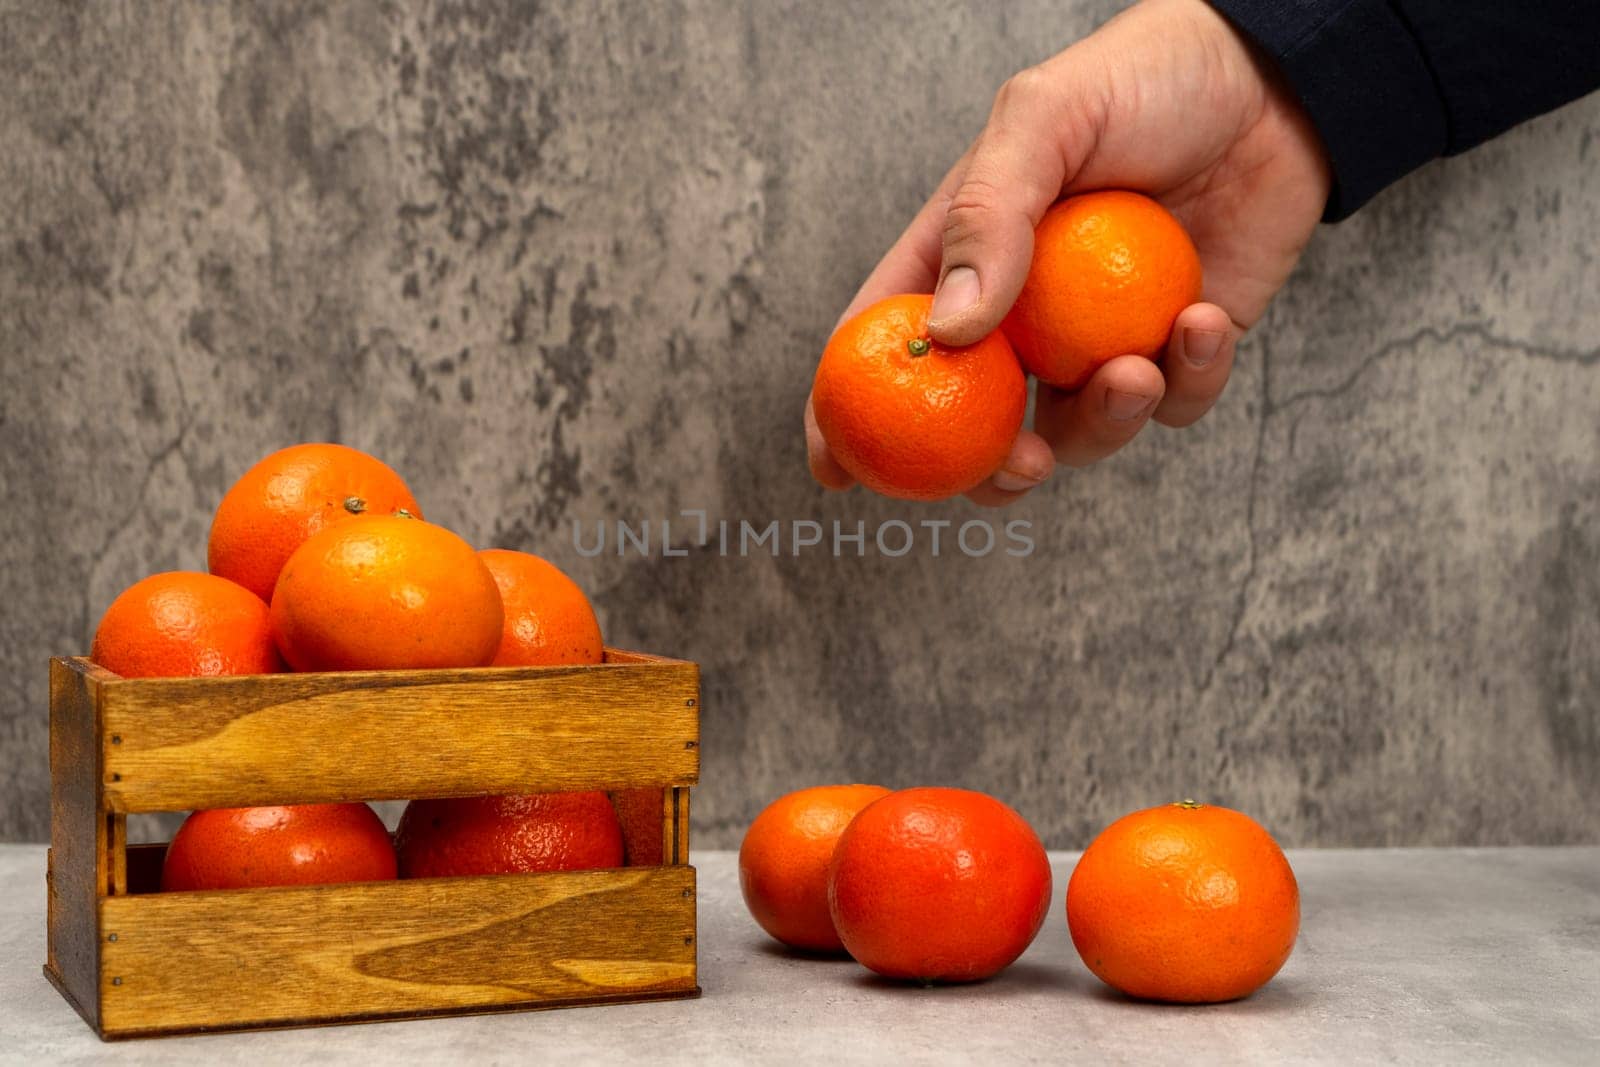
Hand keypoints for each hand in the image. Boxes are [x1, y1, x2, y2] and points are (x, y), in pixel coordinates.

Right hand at [806, 0, 1331, 504]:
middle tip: (1021, 462)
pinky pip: (1176, 403)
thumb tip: (945, 332)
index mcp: (968, 258)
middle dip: (993, 468)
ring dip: (1104, 424)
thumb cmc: (1143, 79)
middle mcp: (1026, 312)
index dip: (849, 412)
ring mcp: (1101, 337)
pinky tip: (1205, 322)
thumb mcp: (1045, 119)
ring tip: (1133, 373)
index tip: (837, 470)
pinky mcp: (1182, 348)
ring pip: (1080, 431)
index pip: (890, 341)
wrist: (1271, 75)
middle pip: (978, 423)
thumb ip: (988, 214)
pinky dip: (1190, 381)